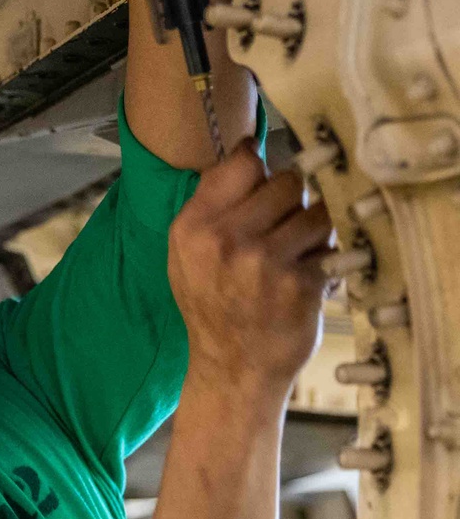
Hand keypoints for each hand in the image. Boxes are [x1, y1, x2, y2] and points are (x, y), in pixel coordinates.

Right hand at [167, 141, 332, 401]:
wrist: (233, 368)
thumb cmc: (212, 307)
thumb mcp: (186, 254)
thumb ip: (211, 203)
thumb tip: (248, 150)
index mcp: (193, 227)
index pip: (242, 163)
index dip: (261, 171)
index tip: (266, 186)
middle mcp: (226, 240)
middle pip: (287, 182)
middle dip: (292, 203)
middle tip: (283, 230)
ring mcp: (265, 262)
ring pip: (316, 211)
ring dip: (314, 230)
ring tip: (297, 254)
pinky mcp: (302, 283)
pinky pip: (331, 246)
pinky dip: (325, 260)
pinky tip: (305, 279)